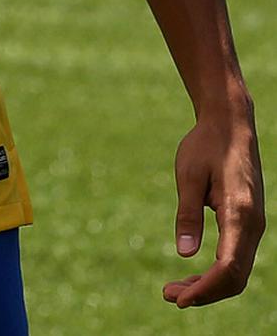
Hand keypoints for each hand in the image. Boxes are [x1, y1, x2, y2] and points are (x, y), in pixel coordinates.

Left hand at [163, 98, 264, 306]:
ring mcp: (253, 225)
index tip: (179, 298)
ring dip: (209, 285)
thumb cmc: (206, 145)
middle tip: (169, 295)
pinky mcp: (248, 222)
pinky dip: (217, 272)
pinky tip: (194, 275)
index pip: (229, 266)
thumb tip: (184, 254)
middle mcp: (253, 224)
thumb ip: (188, 214)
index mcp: (239, 212)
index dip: (206, 288)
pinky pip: (236, 257)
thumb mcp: (188, 174)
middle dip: (204, 293)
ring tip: (174, 290)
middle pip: (235, 276)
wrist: (230, 124)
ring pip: (237, 270)